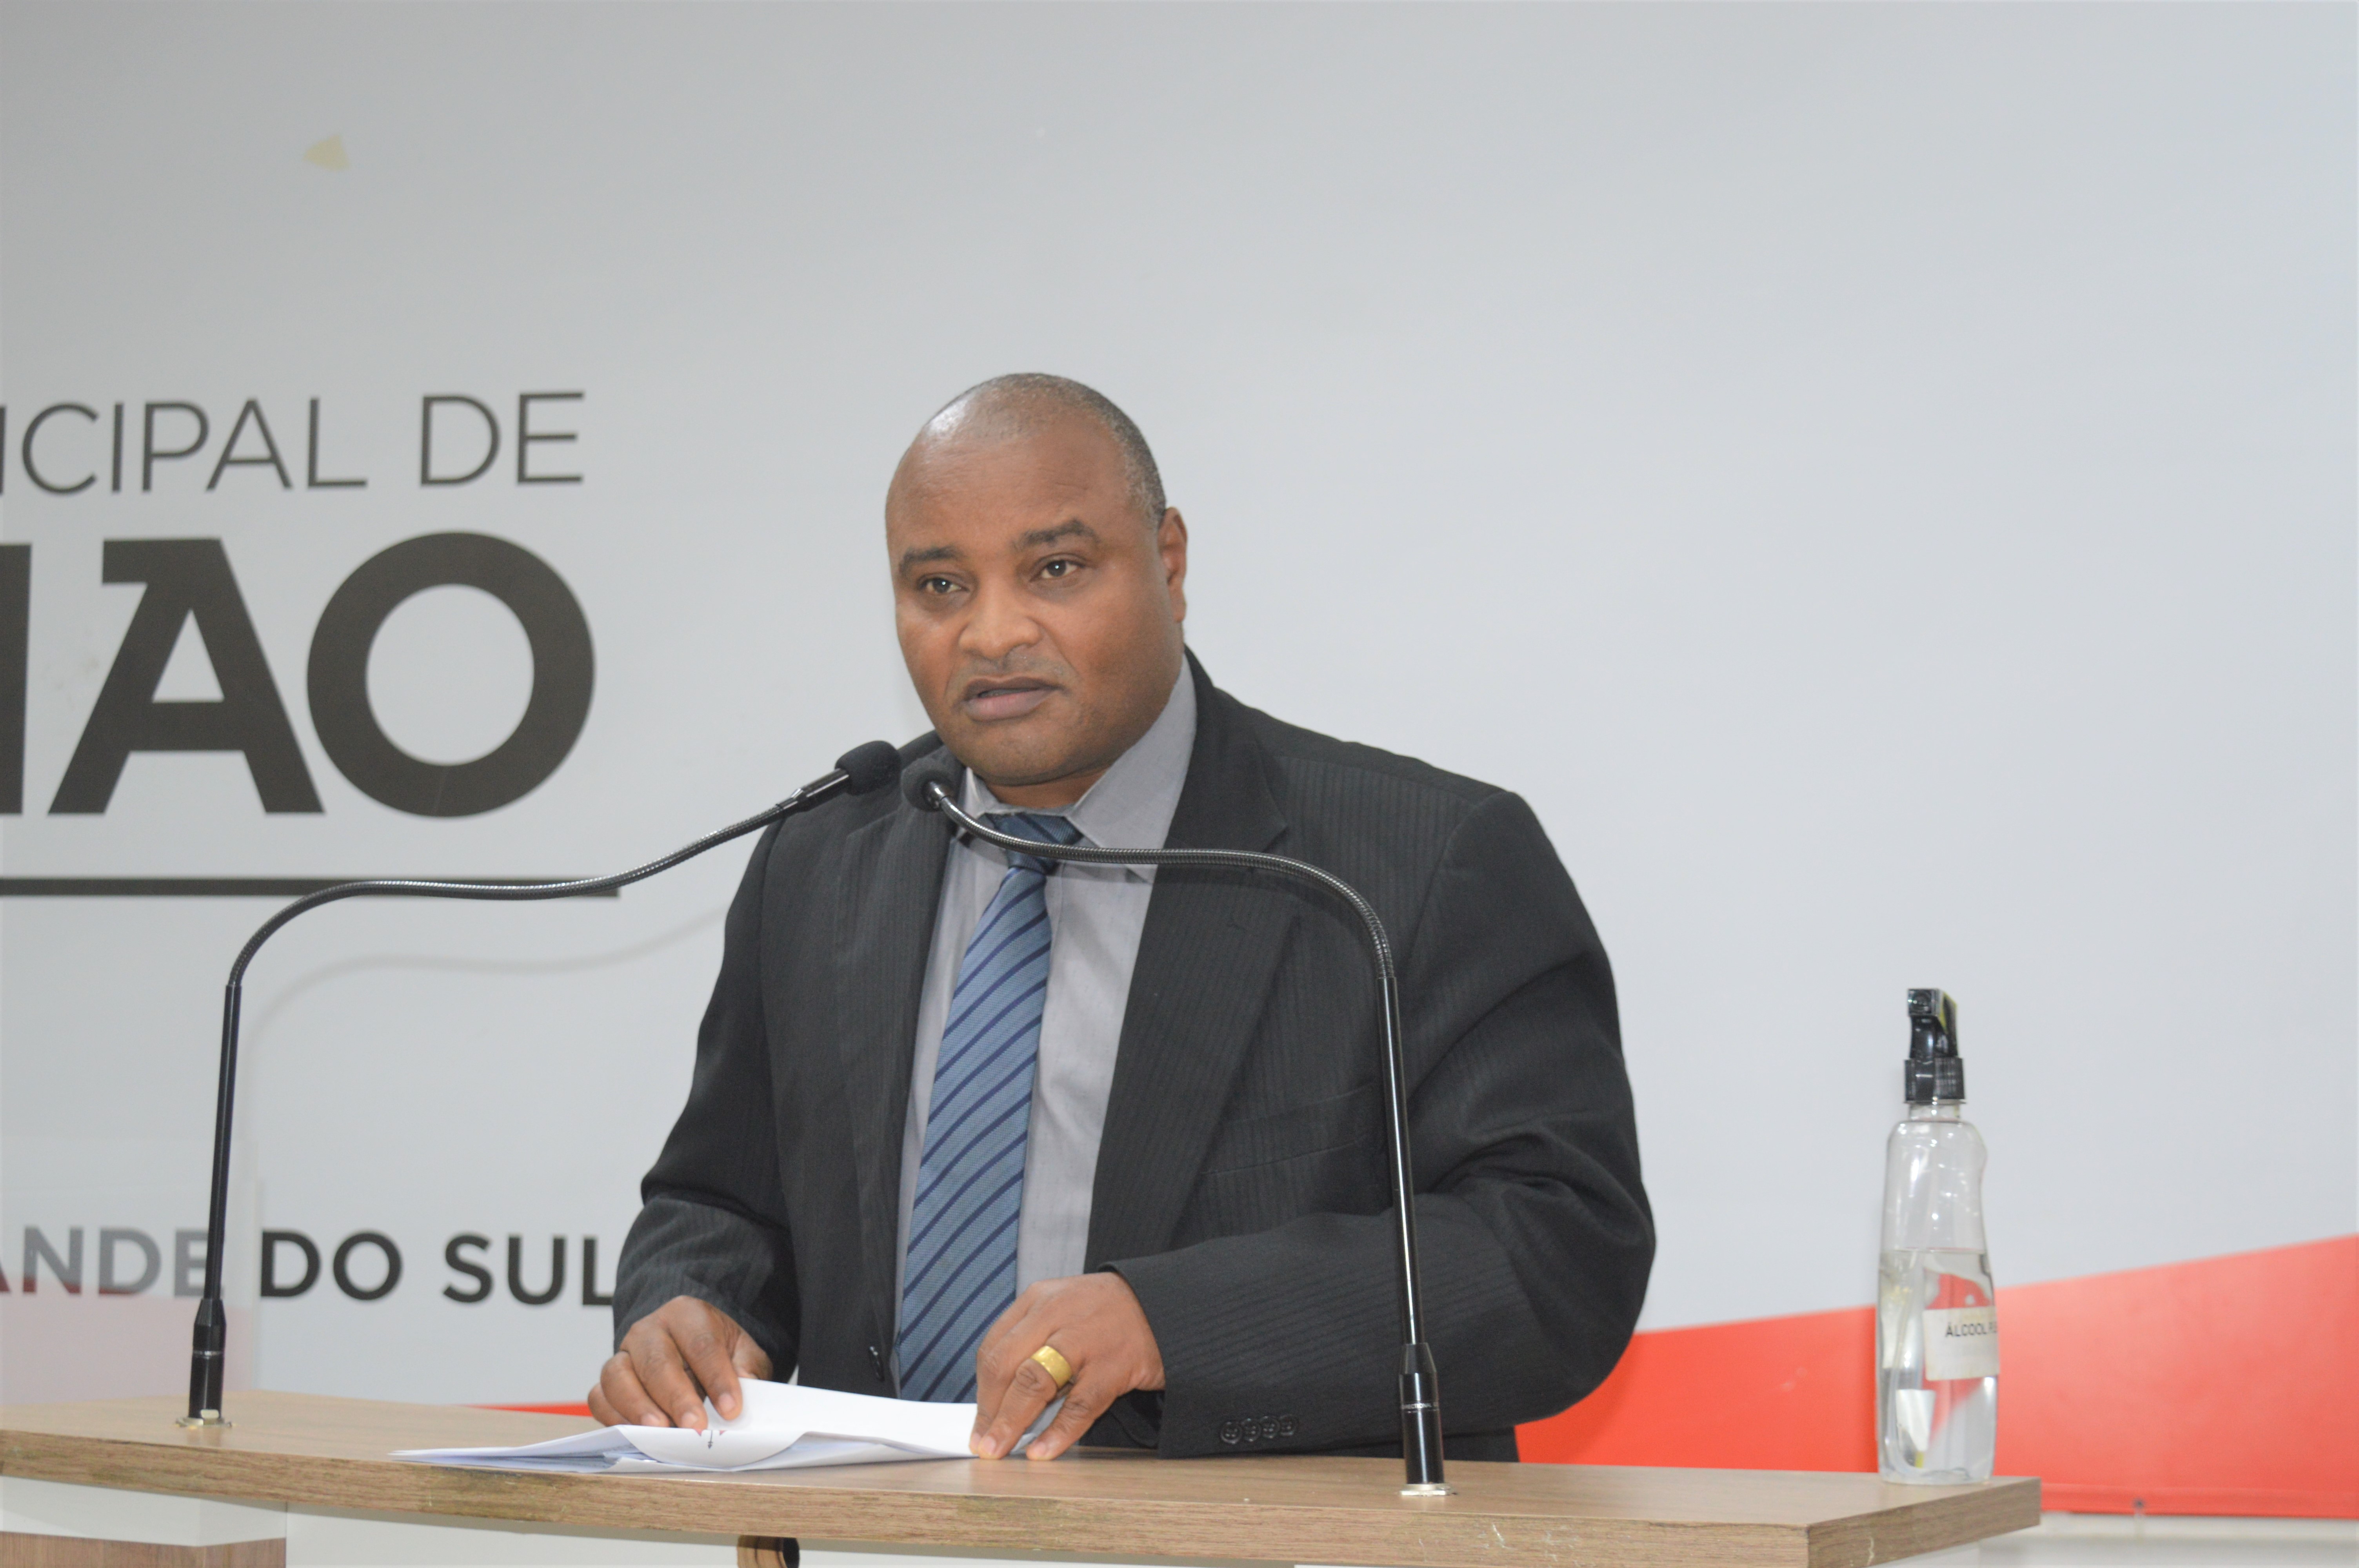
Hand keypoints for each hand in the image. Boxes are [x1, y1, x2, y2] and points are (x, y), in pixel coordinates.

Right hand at [588, 1295, 772, 1430]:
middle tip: (694, 1425)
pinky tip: (636, 1434)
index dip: (717, 1377)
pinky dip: (613, 1417)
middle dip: (676, 1396)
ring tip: (660, 1430)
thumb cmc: (717, 1351)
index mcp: (686, 1314)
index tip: (731, 1409)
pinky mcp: (607, 1380)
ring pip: (619, 1376)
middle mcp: (649, 1329)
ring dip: (639, 1406)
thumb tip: (745, 1385)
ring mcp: (623, 1353)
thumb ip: (747, 1366)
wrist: (688, 1347)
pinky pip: (599, 1397)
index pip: (701, 1344)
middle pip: (657, 1360)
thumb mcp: (742, 1351)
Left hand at [970, 1271, 1163, 1461]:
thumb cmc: (1108, 1313)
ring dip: (1010, 1422)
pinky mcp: (1116, 1363)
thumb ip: (1034, 1341)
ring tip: (998, 1450)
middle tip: (981, 1443)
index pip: (994, 1347)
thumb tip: (1002, 1398)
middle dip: (988, 1410)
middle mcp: (1056, 1314)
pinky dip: (1057, 1432)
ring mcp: (1086, 1338)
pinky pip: (1080, 1404)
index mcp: (1039, 1300)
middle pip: (1005, 1364)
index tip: (978, 1421)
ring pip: (1034, 1382)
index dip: (981, 1390)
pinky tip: (1042, 1451)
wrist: (1168, 1302)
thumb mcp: (1064, 1309)